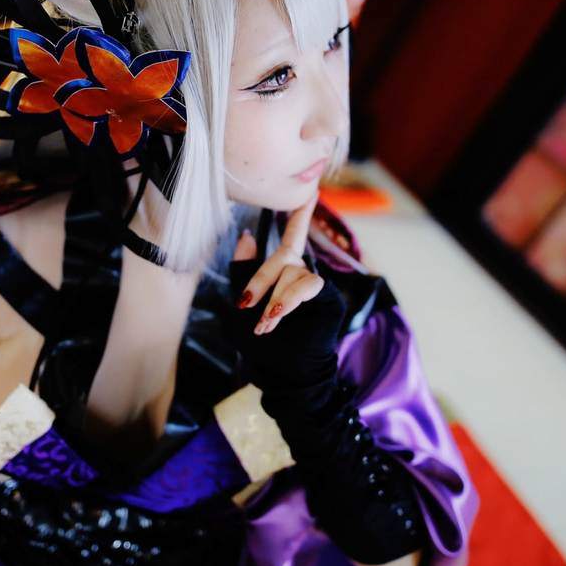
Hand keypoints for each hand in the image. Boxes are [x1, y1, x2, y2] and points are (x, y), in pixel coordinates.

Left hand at [231, 193, 323, 335]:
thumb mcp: (239, 307)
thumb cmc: (260, 344)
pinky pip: (307, 284)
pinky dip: (289, 299)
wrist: (283, 372)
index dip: (300, 215)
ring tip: (265, 324)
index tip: (311, 193)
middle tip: (246, 304)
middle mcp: (301, 274)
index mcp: (282, 273)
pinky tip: (278, 316)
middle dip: (260, 279)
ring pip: (292, 271)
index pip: (292, 237)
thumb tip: (246, 237)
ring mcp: (314, 285)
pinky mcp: (326, 297)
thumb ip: (242, 272)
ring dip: (274, 298)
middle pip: (283, 255)